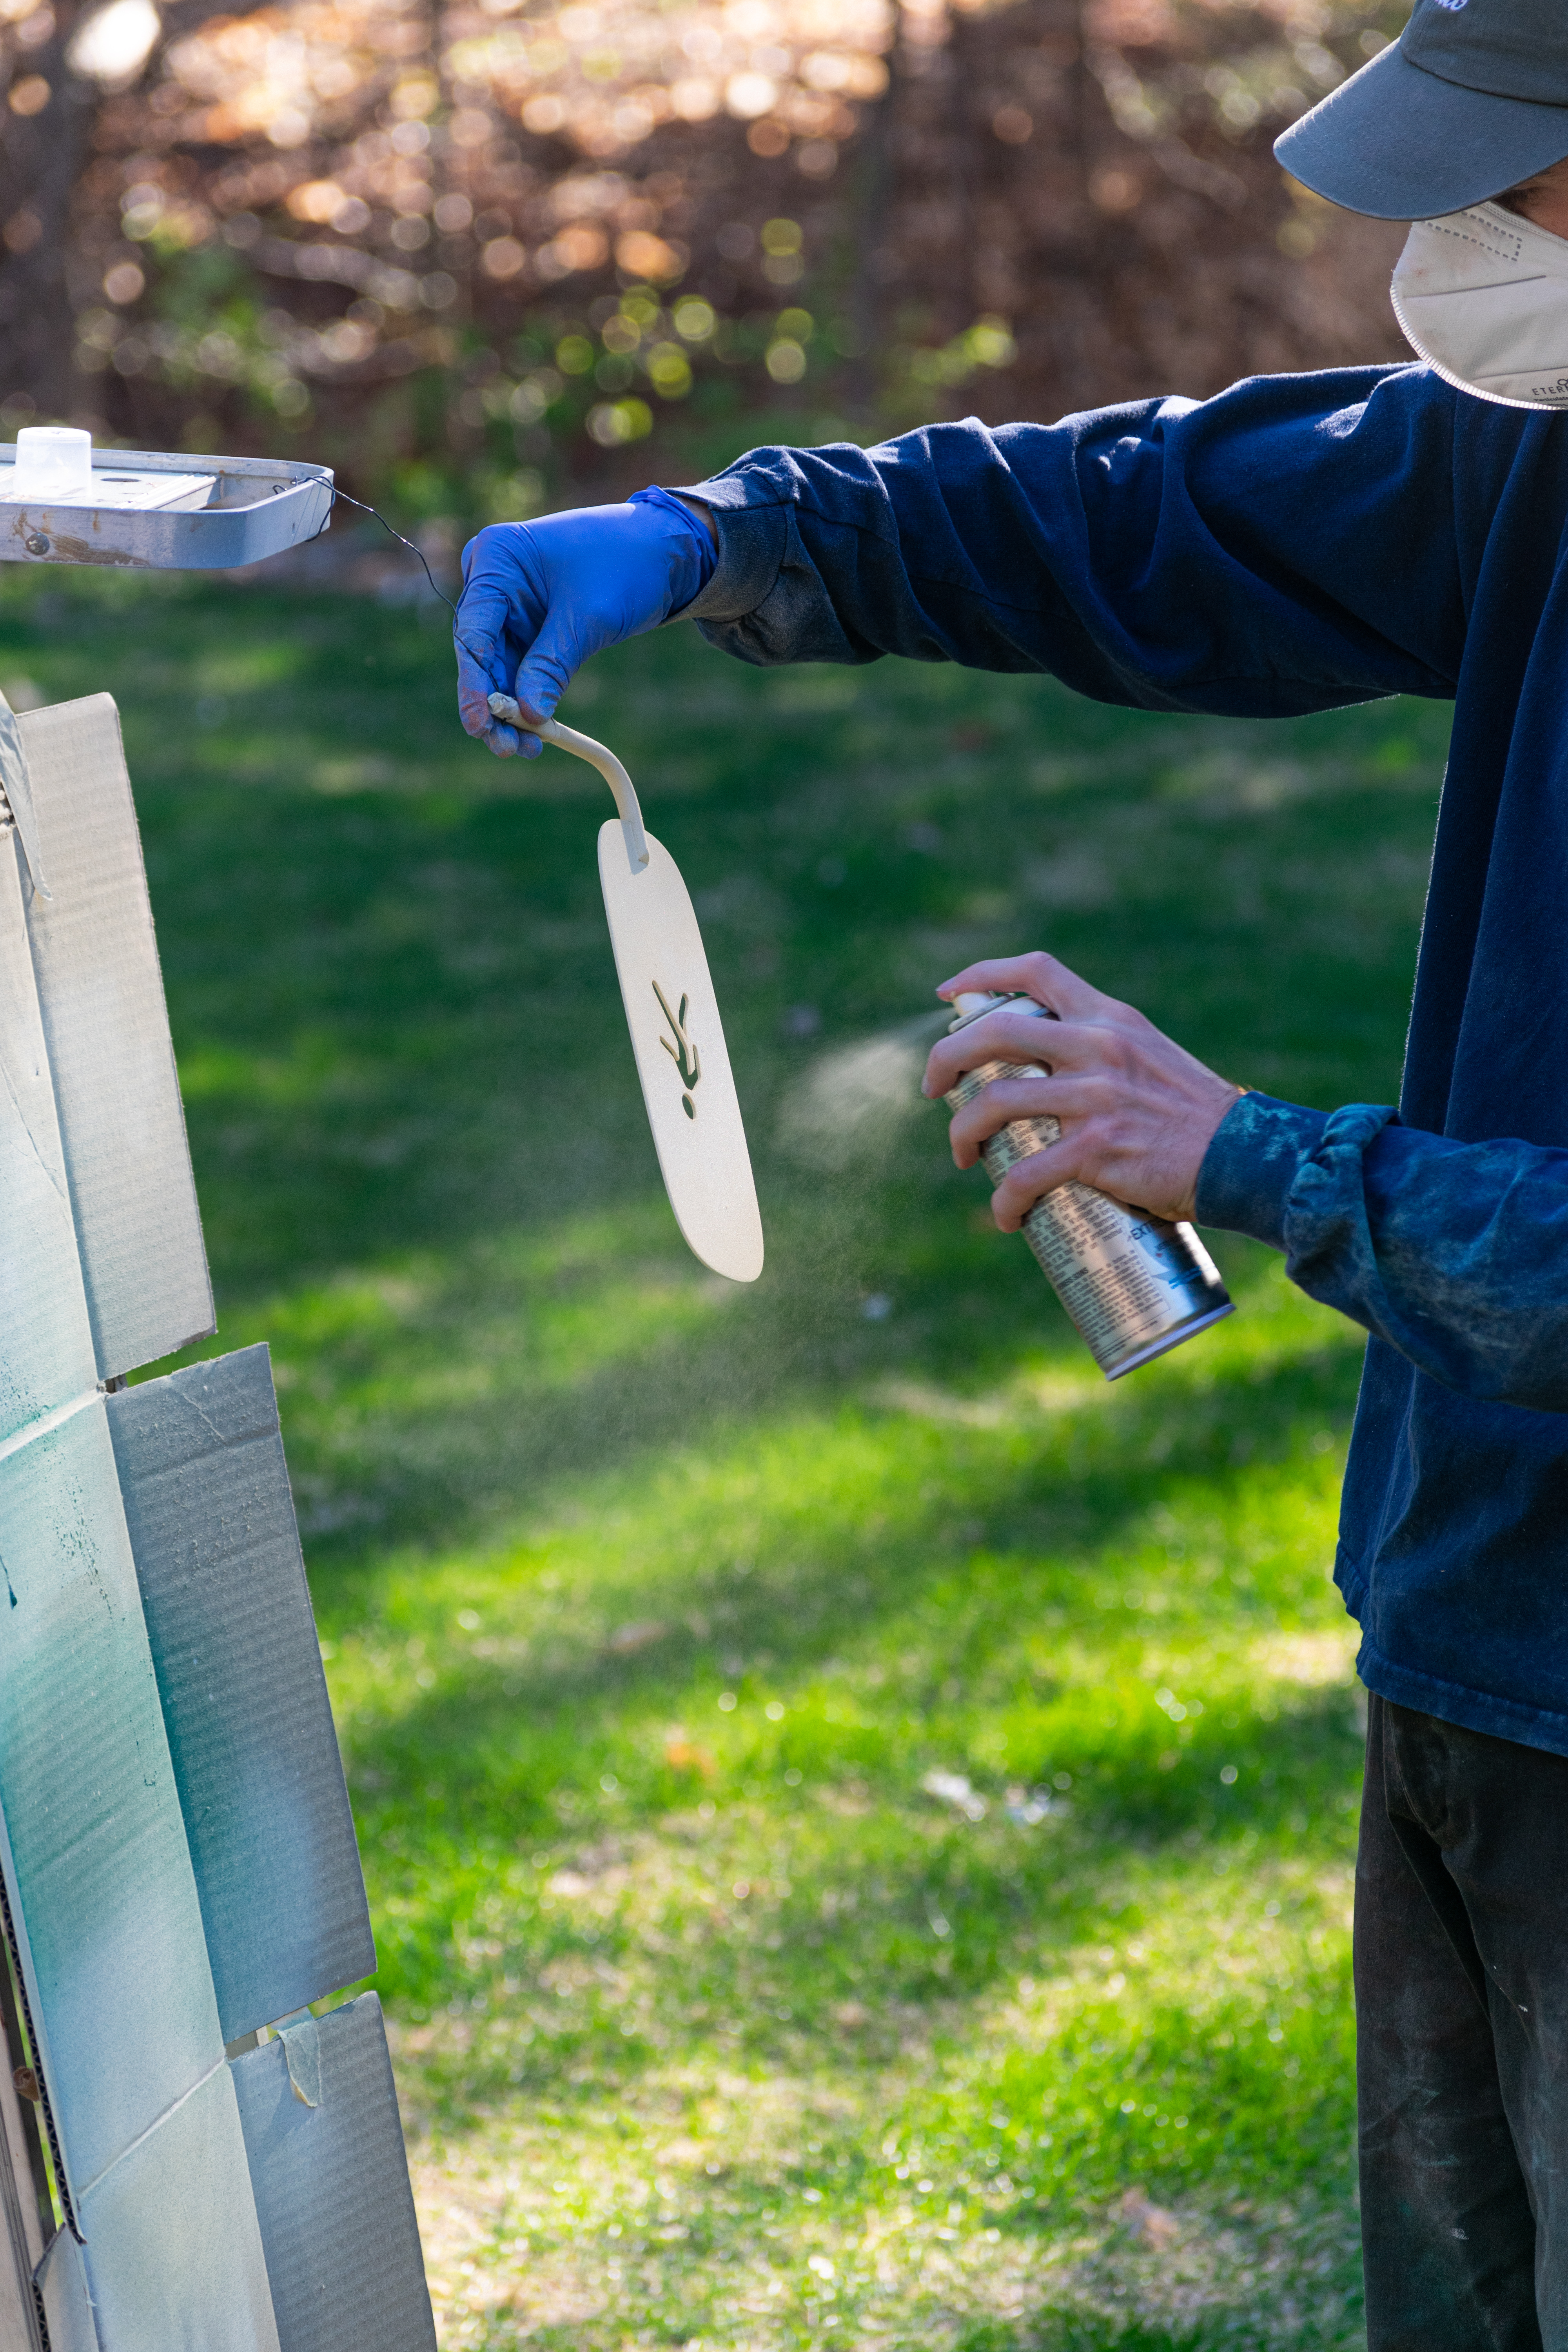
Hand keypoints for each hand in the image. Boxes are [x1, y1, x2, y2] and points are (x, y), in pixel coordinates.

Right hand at [454, 492, 713, 757]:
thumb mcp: (587, 618)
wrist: (664, 550)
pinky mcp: (529, 625)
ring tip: (525, 749)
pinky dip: (528, 697)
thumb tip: (528, 716)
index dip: (475, 682)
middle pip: (481, 654)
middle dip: (493, 704)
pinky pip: (521, 667)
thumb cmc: (626, 564)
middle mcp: (493, 578)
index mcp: (496, 557)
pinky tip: (537, 731)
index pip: (474, 629)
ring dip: (510, 709)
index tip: (480, 723)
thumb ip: (551, 665)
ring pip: (499, 667)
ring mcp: (510, 603)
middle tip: (505, 747)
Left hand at [921, 950, 1240, 1224]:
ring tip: (964, 1156)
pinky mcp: (1095, 1149)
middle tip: (933, 1087)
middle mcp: (1098, 1046)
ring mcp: (1094, 1097)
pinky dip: (1003, 1200)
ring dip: (963, 1133)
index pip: (1037, 971)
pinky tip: (1006, 1216)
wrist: (1246, 1157)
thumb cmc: (1195, 1118)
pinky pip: (1024, 1174)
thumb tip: (1049, 1074)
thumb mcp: (1150, 1059)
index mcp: (1110, 1018)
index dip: (982, 975)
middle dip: (946, 1057)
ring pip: (995, 1103)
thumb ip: (1104, 1053)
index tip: (949, 994)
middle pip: (994, 1033)